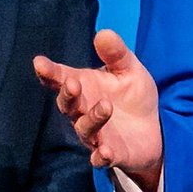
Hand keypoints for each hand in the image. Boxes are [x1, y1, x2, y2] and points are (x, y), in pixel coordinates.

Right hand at [32, 29, 162, 190]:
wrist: (154, 129)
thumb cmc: (134, 96)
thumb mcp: (129, 70)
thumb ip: (116, 54)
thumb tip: (103, 33)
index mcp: (85, 87)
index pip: (60, 79)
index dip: (49, 72)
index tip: (39, 63)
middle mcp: (83, 111)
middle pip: (67, 105)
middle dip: (68, 95)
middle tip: (73, 84)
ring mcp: (94, 134)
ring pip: (85, 129)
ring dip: (92, 118)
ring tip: (106, 106)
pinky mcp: (110, 154)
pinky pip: (98, 158)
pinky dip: (100, 156)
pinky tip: (104, 151)